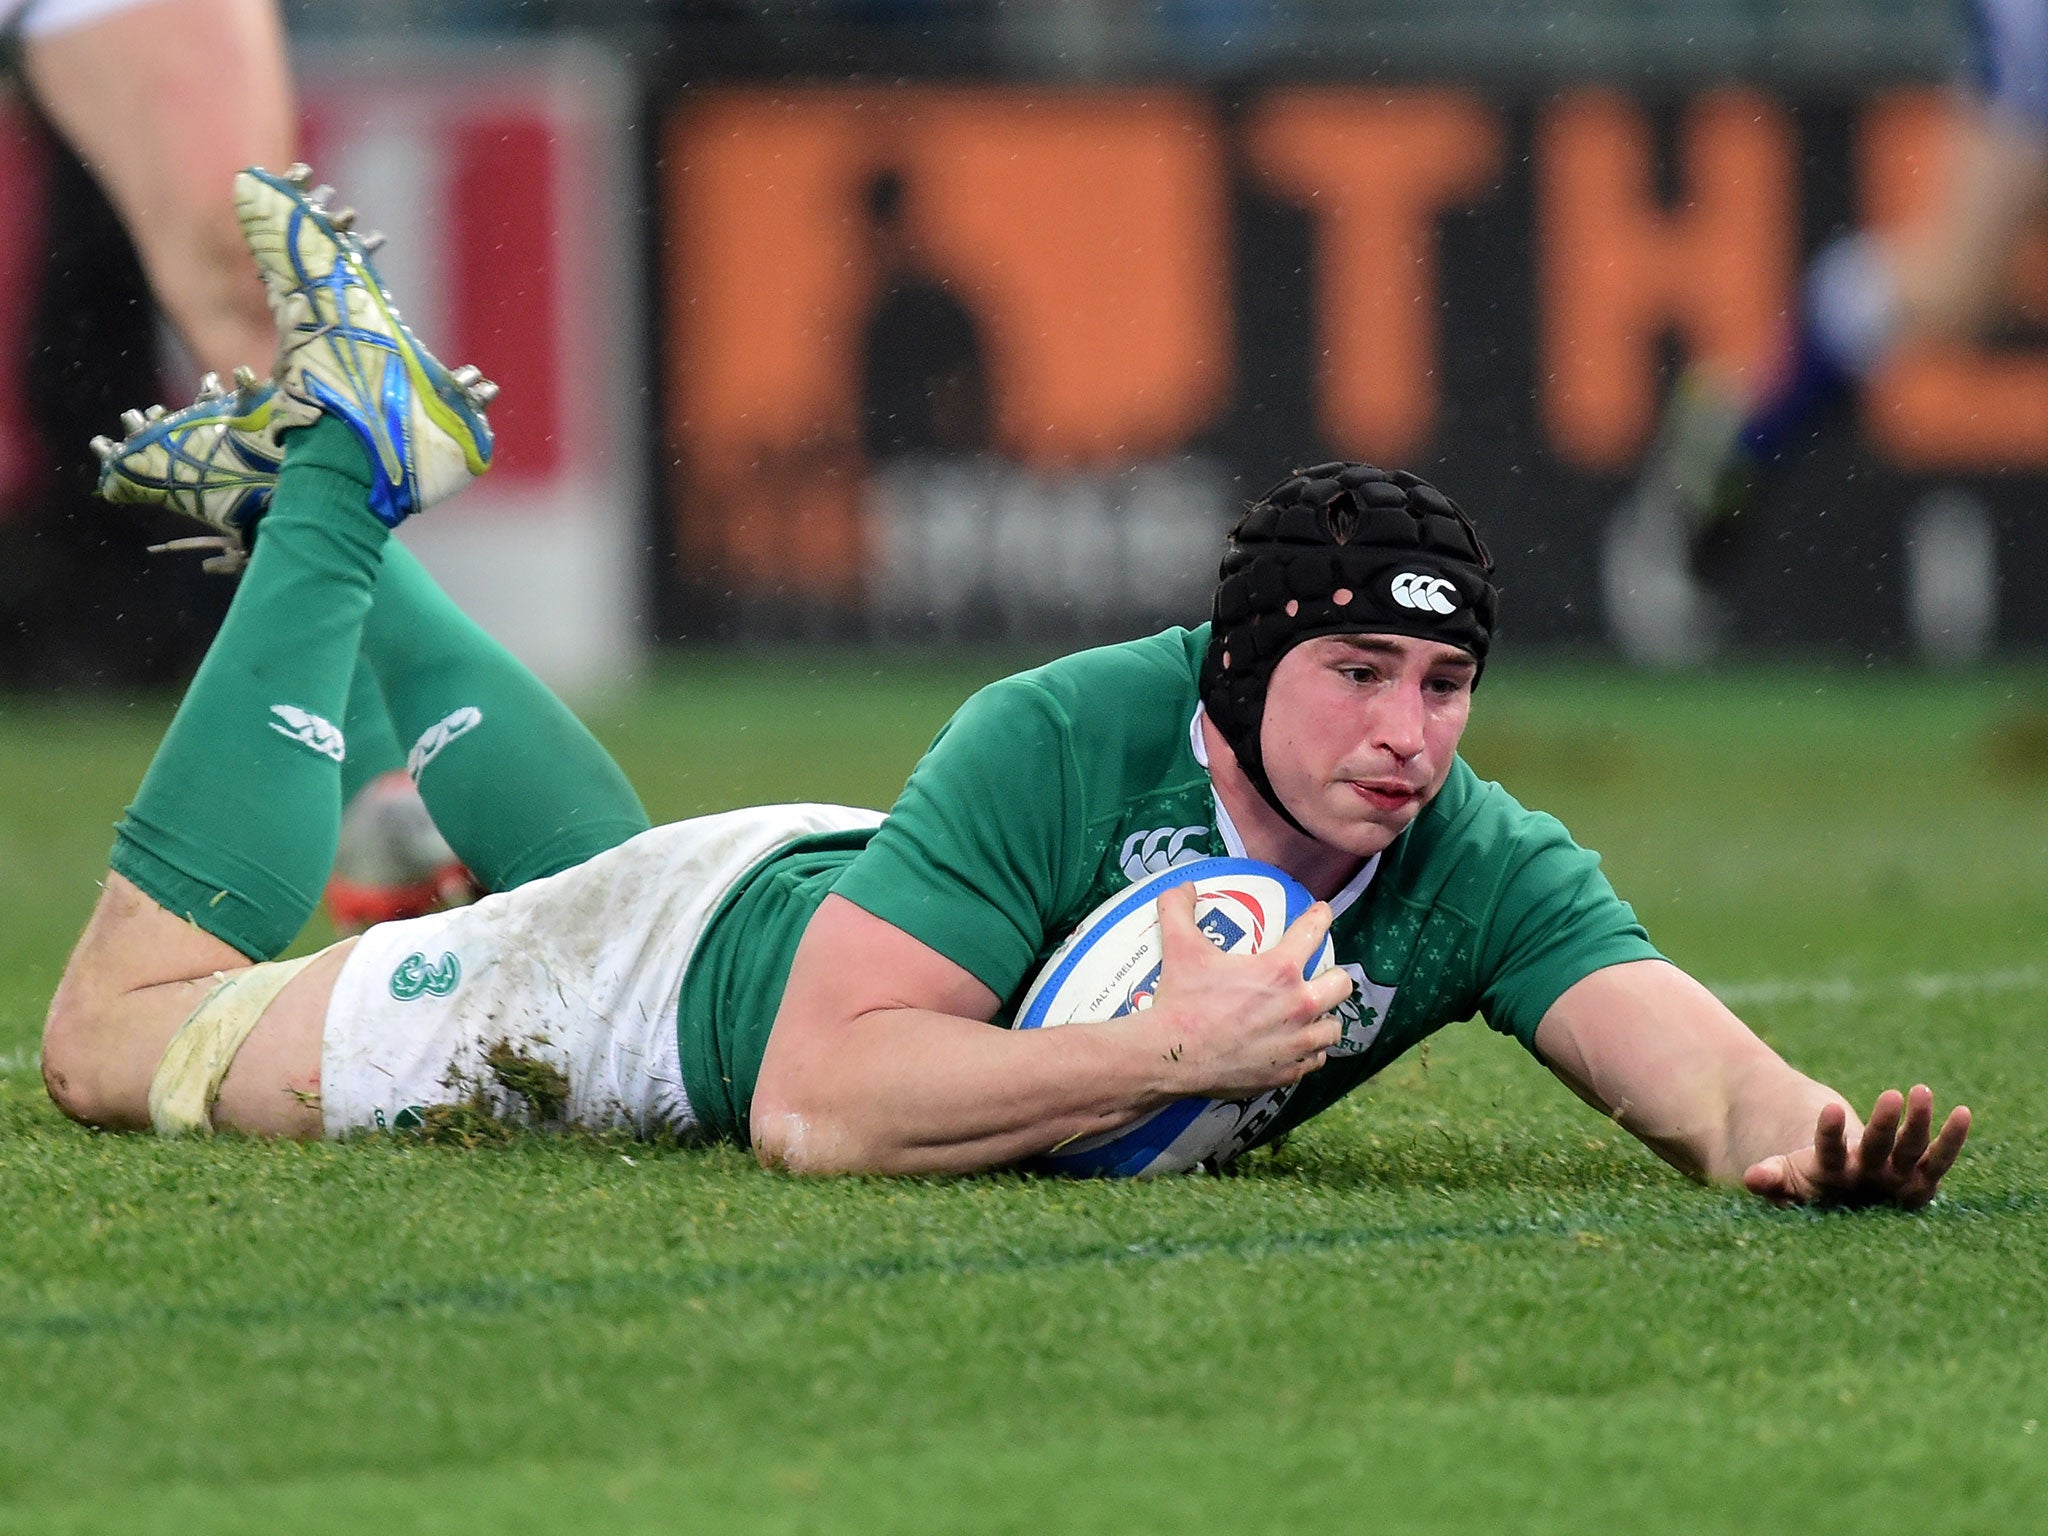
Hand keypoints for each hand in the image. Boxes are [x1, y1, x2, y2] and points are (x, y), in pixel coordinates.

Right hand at [1133, 883, 1354, 1101]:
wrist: (1172, 1057)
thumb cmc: (1181, 1002)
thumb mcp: (1179, 949)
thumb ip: (1179, 910)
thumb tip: (1182, 887)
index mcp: (1279, 970)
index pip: (1314, 931)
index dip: (1321, 917)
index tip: (1321, 914)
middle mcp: (1298, 1005)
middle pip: (1341, 984)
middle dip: (1332, 976)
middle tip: (1316, 976)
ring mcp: (1296, 1043)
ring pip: (1333, 1028)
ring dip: (1324, 1018)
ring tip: (1310, 1015)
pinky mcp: (1288, 1072)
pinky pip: (1314, 1060)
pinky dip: (1308, 1051)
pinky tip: (1295, 1046)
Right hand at [1742, 1085, 1969, 1209]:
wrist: (1846, 1202)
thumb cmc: (1809, 1182)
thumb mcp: (1786, 1178)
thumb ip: (1771, 1179)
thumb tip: (1751, 1179)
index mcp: (1832, 1183)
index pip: (1830, 1156)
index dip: (1831, 1135)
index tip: (1830, 1108)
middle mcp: (1868, 1185)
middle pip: (1879, 1153)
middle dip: (1886, 1126)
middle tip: (1891, 1094)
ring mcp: (1897, 1182)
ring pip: (1913, 1152)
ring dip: (1919, 1123)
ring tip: (1921, 1090)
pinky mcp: (1921, 1180)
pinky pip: (1940, 1160)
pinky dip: (1953, 1139)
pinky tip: (1964, 1112)